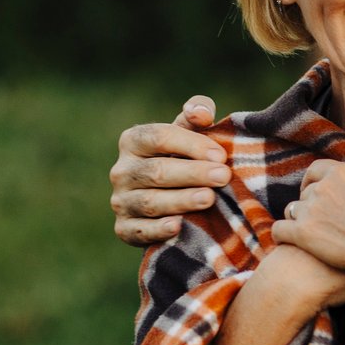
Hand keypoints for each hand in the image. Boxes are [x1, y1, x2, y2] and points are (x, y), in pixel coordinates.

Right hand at [110, 95, 230, 245]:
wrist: (172, 200)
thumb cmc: (185, 158)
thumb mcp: (190, 133)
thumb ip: (197, 114)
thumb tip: (202, 113)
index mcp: (133, 141)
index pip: (158, 137)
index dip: (190, 144)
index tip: (221, 154)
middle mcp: (122, 170)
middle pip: (156, 171)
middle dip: (193, 173)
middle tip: (223, 176)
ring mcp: (121, 201)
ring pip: (150, 202)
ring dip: (181, 200)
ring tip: (209, 198)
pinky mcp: (124, 229)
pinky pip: (139, 230)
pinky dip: (157, 230)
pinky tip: (178, 226)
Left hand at [273, 141, 344, 310]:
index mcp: (344, 173)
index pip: (317, 169)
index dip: (314, 178)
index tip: (316, 187)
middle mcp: (323, 188)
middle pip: (305, 191)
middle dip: (308, 201)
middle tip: (316, 215)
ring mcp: (311, 211)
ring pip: (291, 210)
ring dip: (295, 218)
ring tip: (304, 230)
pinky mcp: (302, 234)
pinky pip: (280, 230)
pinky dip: (281, 235)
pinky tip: (287, 241)